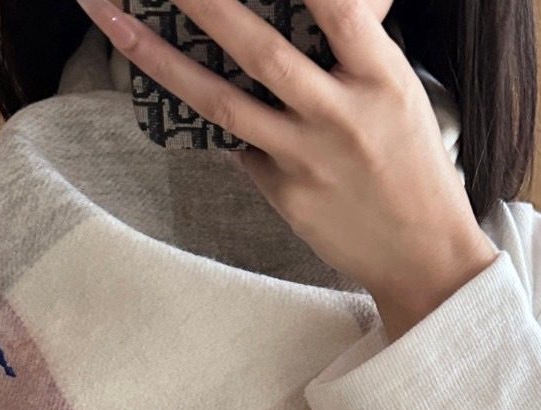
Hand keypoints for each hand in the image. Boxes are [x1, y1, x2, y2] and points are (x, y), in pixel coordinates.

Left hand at [74, 0, 498, 337]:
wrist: (422, 254)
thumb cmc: (412, 166)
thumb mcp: (399, 94)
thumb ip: (353, 53)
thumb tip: (297, 16)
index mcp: (381, 76)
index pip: (338, 9)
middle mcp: (340, 114)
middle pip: (260, 48)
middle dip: (203, 2)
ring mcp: (306, 158)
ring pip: (221, 101)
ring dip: (161, 60)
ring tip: (118, 24)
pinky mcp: (284, 194)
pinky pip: (237, 146)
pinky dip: (215, 121)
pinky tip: (178, 96)